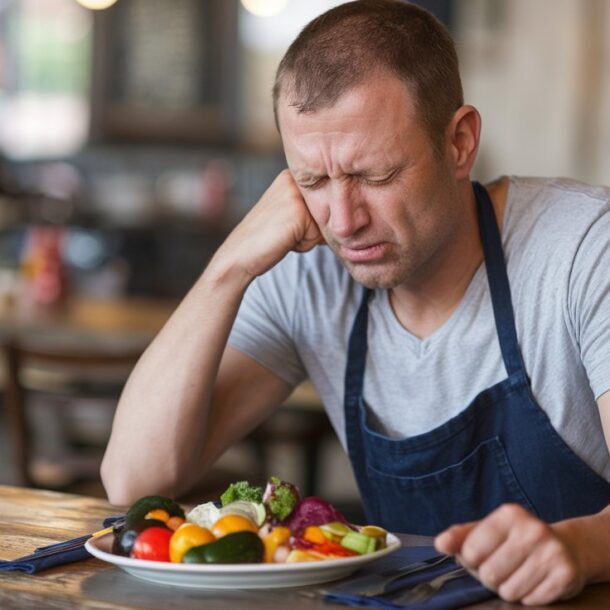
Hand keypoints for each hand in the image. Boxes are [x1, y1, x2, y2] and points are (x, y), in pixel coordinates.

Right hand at [214, 169, 323, 280]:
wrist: (240, 254)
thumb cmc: (266, 239)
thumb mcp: (292, 216)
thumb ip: (313, 210)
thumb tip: (347, 220)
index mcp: (292, 176)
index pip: (325, 201)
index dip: (311, 221)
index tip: (288, 225)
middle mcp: (294, 179)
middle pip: (327, 211)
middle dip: (312, 229)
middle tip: (284, 231)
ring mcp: (296, 193)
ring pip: (325, 223)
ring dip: (309, 237)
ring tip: (284, 235)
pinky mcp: (298, 211)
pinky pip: (319, 235)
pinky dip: (305, 244)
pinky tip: (284, 240)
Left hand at [434, 504, 586, 604]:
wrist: (566, 547)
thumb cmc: (516, 540)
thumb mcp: (488, 531)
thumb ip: (461, 536)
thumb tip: (439, 543)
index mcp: (509, 514)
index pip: (472, 550)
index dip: (472, 561)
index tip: (481, 556)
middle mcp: (532, 529)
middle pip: (490, 574)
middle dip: (491, 578)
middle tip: (503, 568)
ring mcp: (552, 551)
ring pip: (510, 592)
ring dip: (510, 589)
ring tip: (520, 574)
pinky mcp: (566, 574)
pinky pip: (531, 601)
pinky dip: (529, 597)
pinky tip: (536, 582)